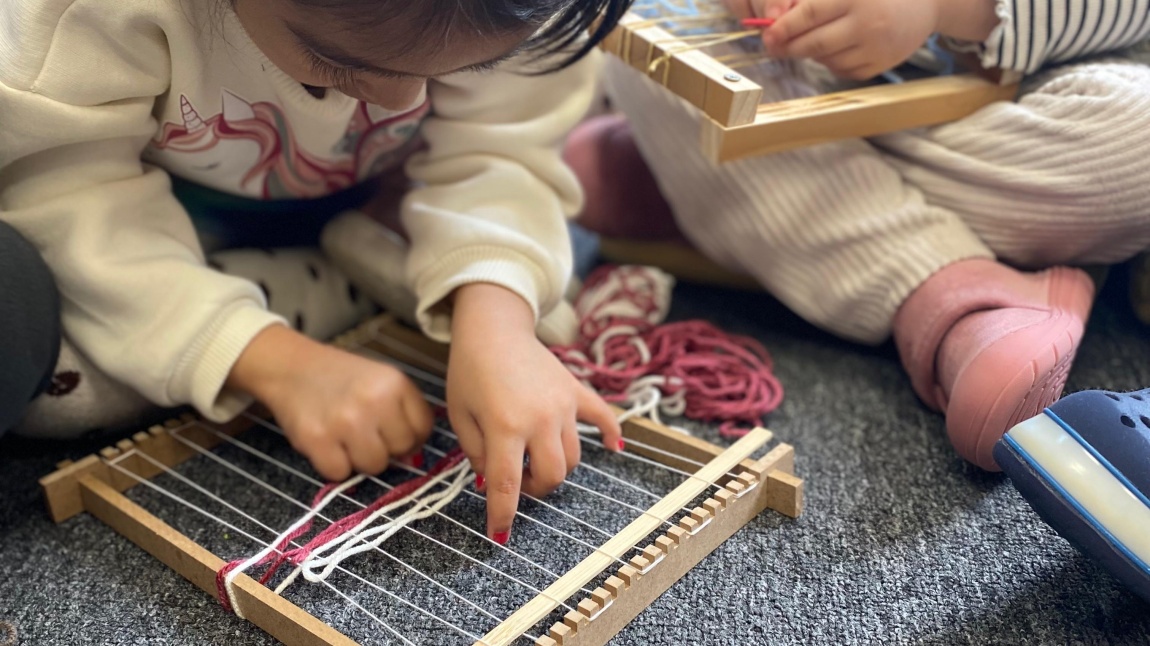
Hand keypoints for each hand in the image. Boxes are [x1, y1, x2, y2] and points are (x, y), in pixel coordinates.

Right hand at [227, 325, 433, 480]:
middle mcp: (373, 401)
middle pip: (401, 451)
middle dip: (385, 447)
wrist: (292, 367)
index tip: (390, 429)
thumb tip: (413, 459)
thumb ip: (404, 413)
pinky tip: (327, 442)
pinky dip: (332, 464)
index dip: (409, 435)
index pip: (423, 430)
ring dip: (360, 458)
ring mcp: (345, 421)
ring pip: (374, 466)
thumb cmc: (343, 378)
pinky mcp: (317, 440)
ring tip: (345, 436)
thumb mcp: (382, 381)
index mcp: (395, 383)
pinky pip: (340, 474)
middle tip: (364, 431)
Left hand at [447, 283, 622, 541]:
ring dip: (555, 467)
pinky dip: (611, 435)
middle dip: (534, 489)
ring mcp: (563, 405)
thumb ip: (476, 455)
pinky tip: (615, 448)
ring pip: (572, 456)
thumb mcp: (460, 417)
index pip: (507, 485)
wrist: (493, 329)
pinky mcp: (576, 391)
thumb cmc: (469, 372)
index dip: (503, 515)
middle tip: (517, 479)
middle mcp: (540, 418)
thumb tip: (494, 483)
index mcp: (504, 426)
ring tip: (535, 458)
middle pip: (552, 476)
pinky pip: (604, 417)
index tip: (500, 534)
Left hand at [750, 0, 940, 79]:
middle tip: (773, 46)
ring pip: (826, 59)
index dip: (784, 27)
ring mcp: (875, 48)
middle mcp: (866, 24)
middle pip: (814, 43)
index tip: (767, 33)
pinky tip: (836, 48)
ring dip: (810, 53)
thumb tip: (777, 17)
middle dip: (788, 46)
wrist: (926, 3)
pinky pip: (842, 70)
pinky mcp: (880, 65)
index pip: (810, 14)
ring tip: (808, 40)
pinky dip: (831, 62)